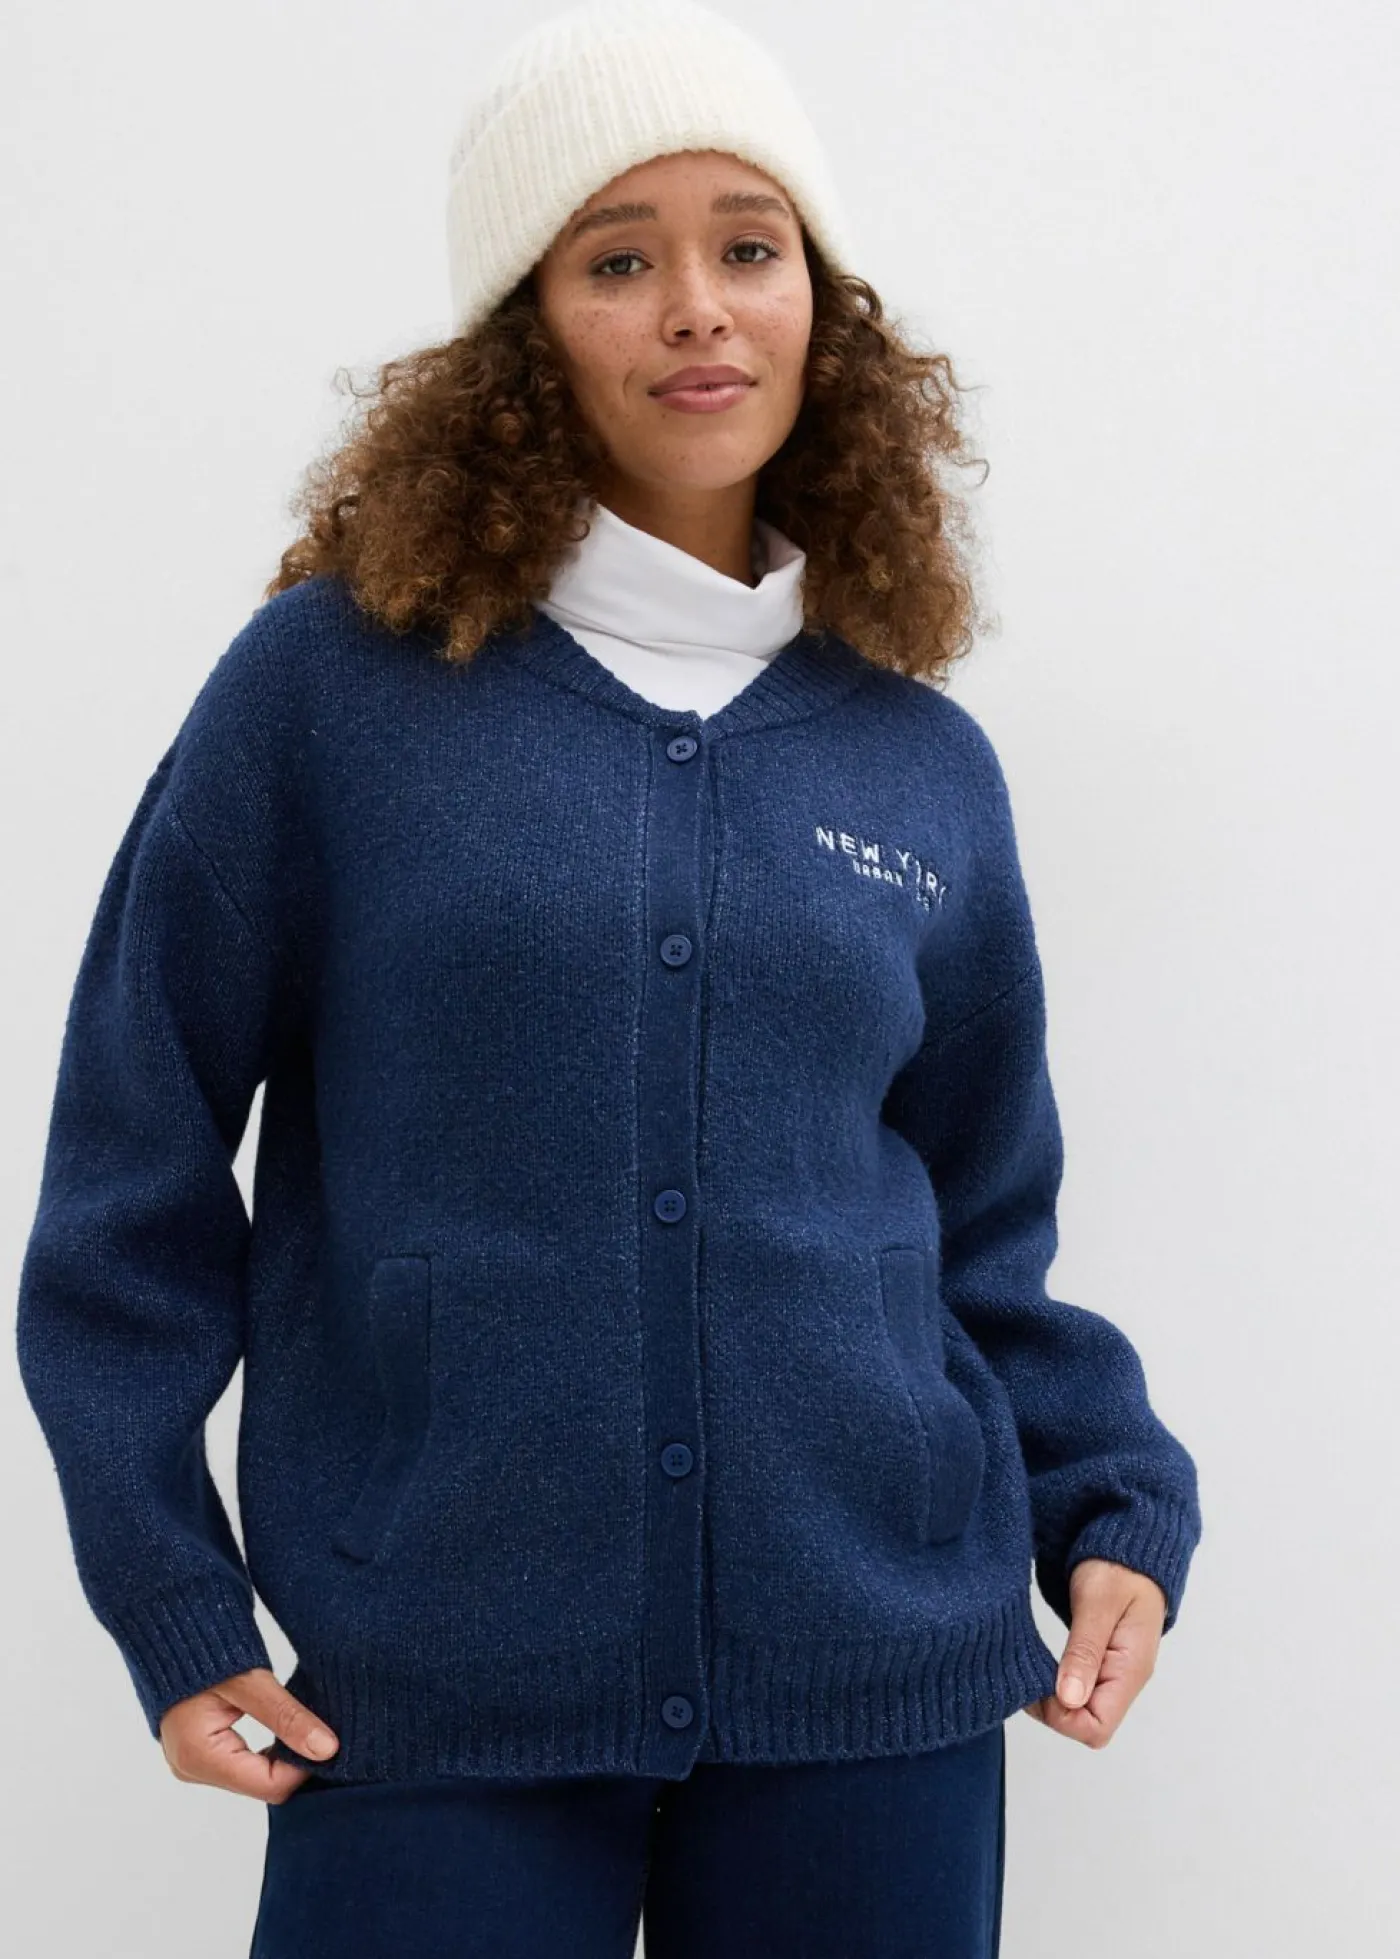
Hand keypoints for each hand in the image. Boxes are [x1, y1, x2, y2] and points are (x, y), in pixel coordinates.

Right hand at [158, 1667, 339, 1801]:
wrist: (172, 1631)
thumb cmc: (204, 1650)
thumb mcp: (251, 1682)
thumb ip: (288, 1717)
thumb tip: (327, 1750)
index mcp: (198, 1756)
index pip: (269, 1786)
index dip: (304, 1766)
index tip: (328, 1739)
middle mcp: (190, 1769)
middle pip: (260, 1784)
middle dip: (292, 1762)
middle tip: (317, 1729)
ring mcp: (191, 1764)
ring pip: (252, 1777)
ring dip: (279, 1756)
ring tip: (297, 1725)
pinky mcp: (197, 1756)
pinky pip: (241, 1766)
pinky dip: (263, 1752)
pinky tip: (278, 1729)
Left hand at [1024, 1559, 1166, 1746]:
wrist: (1130, 1551)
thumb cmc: (1118, 1570)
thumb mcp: (1097, 1604)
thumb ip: (1084, 1651)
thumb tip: (1070, 1699)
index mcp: (1131, 1670)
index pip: (1097, 1727)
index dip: (1062, 1717)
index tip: (1037, 1684)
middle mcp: (1126, 1680)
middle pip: (1089, 1726)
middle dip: (1053, 1710)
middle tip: (1028, 1674)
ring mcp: (1116, 1675)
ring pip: (1082, 1712)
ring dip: (1053, 1699)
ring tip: (1032, 1667)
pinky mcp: (1104, 1666)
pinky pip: (1081, 1693)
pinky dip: (1058, 1687)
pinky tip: (1042, 1667)